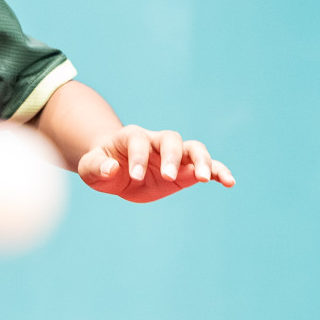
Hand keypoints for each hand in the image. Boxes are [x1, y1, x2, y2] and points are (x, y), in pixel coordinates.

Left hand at [77, 125, 233, 202]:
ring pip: (194, 148)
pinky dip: (218, 172)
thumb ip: (97, 167)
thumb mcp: (90, 168)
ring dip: (202, 161)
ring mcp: (173, 155)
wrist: (113, 171)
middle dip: (172, 156)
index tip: (135, 176)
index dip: (138, 157)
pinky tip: (229, 182)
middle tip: (169, 177)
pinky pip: (207, 167)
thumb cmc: (100, 166)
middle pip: (171, 139)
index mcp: (131, 136)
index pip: (139, 140)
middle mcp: (156, 141)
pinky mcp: (186, 170)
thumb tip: (110, 168)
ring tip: (206, 178)